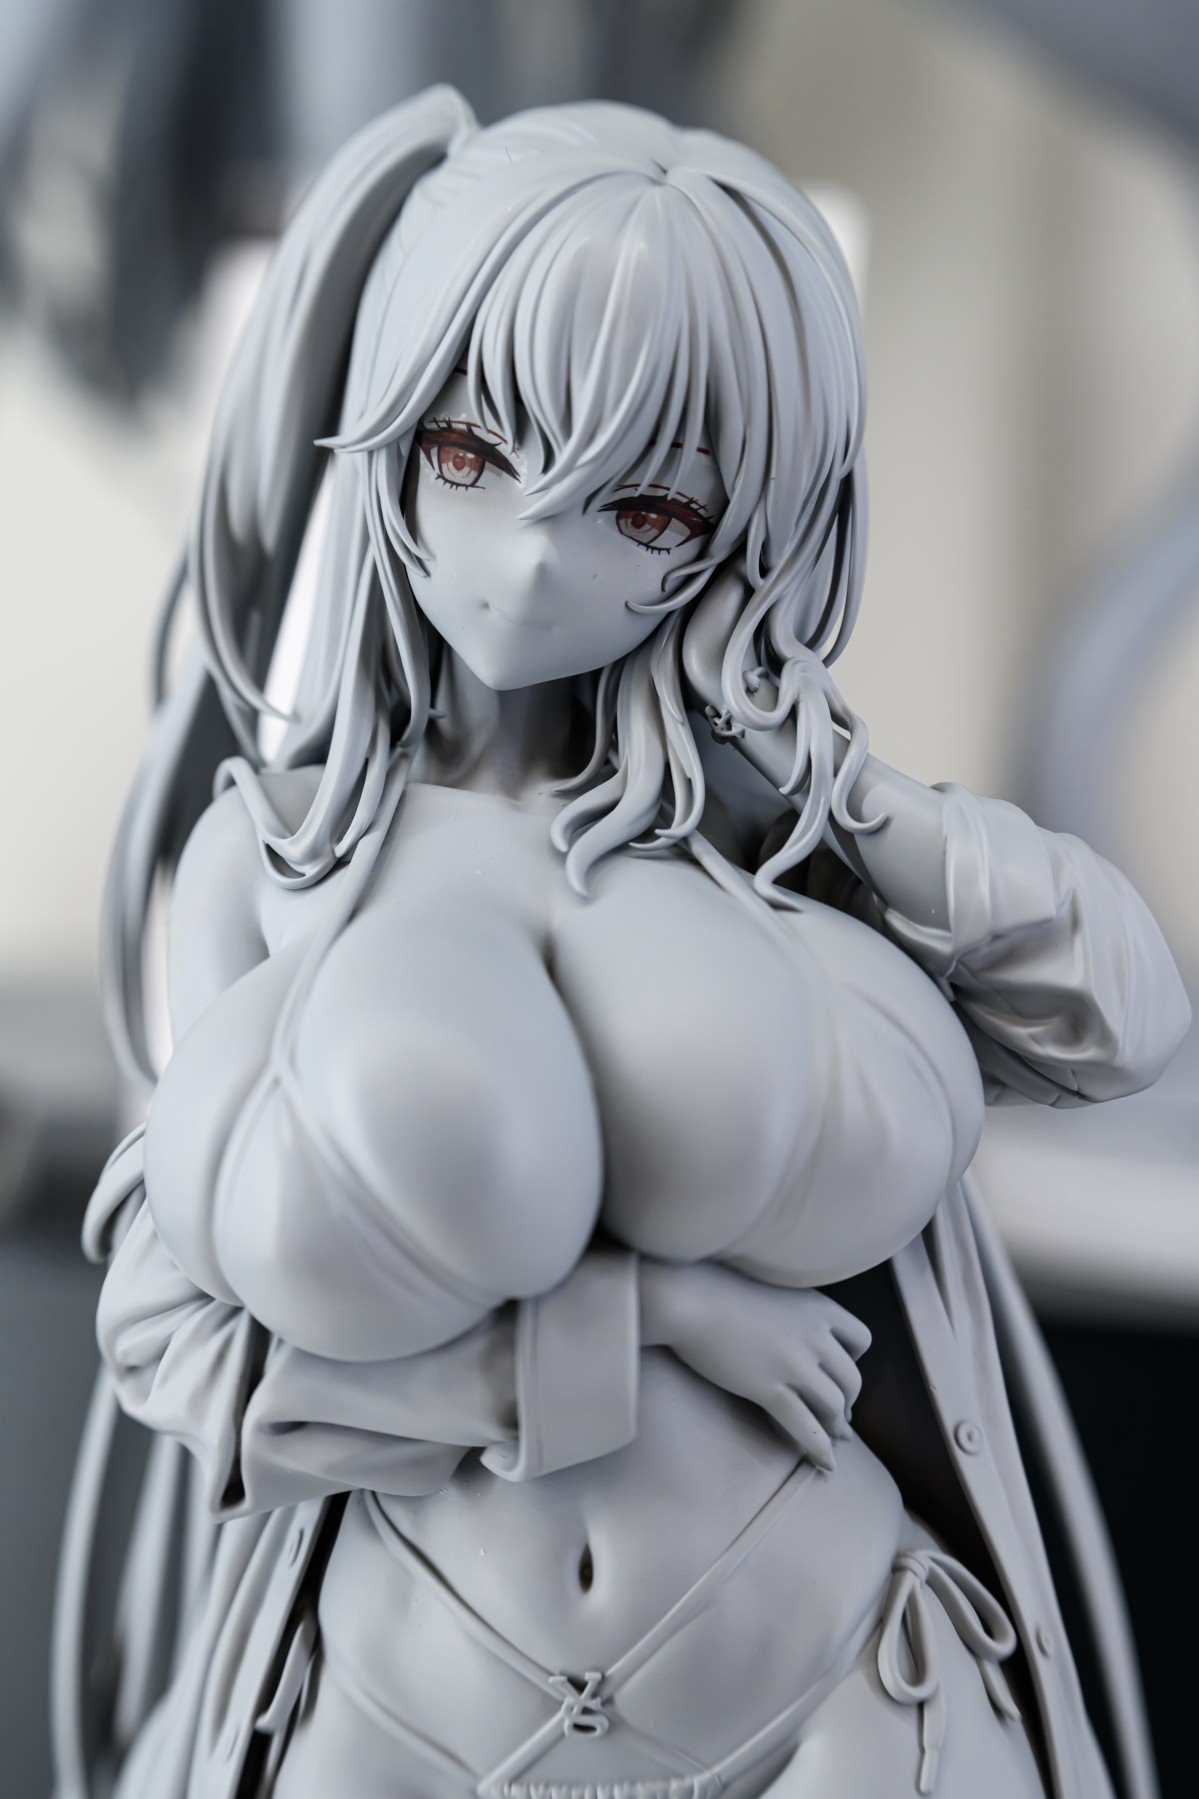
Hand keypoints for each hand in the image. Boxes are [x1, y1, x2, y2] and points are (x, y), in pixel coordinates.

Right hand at [639, 1259, 870, 1470]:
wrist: (688, 1297)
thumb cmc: (718, 1289)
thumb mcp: (771, 1290)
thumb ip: (792, 1311)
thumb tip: (797, 1336)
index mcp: (818, 1307)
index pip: (861, 1339)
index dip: (853, 1359)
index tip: (837, 1372)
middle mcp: (814, 1335)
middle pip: (851, 1379)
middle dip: (847, 1402)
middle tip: (839, 1417)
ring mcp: (793, 1363)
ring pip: (834, 1406)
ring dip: (836, 1427)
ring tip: (833, 1440)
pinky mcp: (768, 1388)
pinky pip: (806, 1427)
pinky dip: (820, 1448)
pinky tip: (826, 1463)